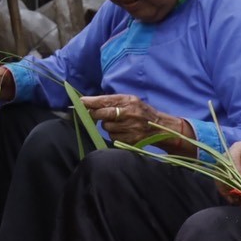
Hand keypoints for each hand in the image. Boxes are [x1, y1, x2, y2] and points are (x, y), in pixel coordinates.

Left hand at [80, 92, 194, 148]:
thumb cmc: (141, 111)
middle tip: (95, 114)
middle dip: (96, 114)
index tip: (80, 102)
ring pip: (106, 127)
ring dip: (108, 126)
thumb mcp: (131, 101)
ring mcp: (130, 127)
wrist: (159, 127)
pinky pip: (113, 137)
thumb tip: (90, 103)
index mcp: (128, 101)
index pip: (105, 100)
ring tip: (119, 123)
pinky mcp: (130, 139)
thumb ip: (113, 101)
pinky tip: (123, 131)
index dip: (91, 102)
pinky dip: (115, 134)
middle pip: (103, 114)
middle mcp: (129, 113)